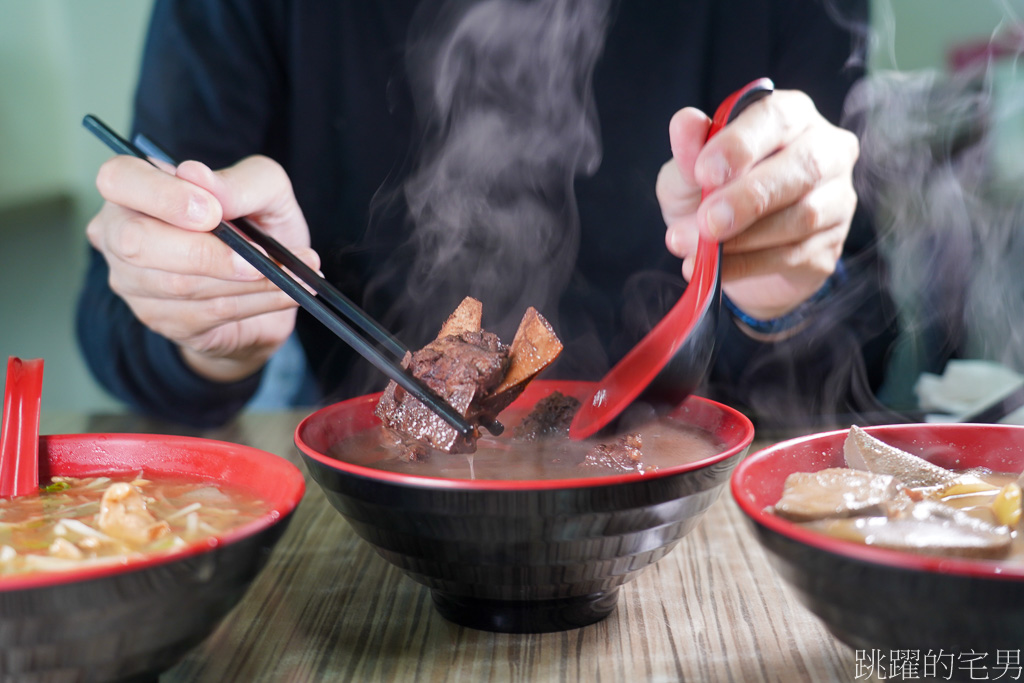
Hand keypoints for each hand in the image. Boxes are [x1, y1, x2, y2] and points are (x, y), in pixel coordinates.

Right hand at [88, 154, 318, 381]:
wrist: (271, 279)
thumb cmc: (257, 221)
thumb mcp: (266, 188)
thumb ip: (238, 181)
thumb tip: (197, 176)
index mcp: (136, 188)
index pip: (117, 180)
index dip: (163, 196)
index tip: (213, 211)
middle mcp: (120, 234)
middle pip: (137, 242)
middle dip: (206, 252)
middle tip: (259, 255)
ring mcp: (134, 283)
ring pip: (180, 285)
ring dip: (246, 281)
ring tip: (291, 273)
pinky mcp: (162, 321)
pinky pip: (207, 313)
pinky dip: (256, 302)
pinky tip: (286, 292)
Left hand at [656, 89, 858, 319]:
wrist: (726, 253)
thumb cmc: (710, 196)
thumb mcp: (688, 173)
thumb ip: (689, 152)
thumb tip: (685, 121)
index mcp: (792, 116)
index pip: (777, 118)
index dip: (741, 145)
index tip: (705, 172)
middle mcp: (825, 150)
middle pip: (804, 166)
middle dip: (749, 197)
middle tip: (707, 221)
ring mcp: (836, 200)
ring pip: (804, 216)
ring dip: (745, 238)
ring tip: (698, 249)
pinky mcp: (830, 247)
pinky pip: (795, 255)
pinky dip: (749, 264)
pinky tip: (717, 270)